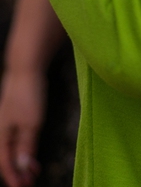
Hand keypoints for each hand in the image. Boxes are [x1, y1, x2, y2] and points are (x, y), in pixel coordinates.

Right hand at [0, 69, 43, 186]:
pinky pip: (15, 137)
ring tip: (34, 169)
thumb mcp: (32, 124)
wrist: (26, 68)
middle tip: (32, 180)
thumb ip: (27, 146)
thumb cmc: (28, 95)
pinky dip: (23, 147)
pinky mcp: (13, 115)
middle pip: (7, 158)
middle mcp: (0, 130)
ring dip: (22, 160)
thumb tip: (23, 168)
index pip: (5, 163)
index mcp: (1, 135)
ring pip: (11, 148)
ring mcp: (6, 122)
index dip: (14, 177)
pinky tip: (30, 149)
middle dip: (18, 171)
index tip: (25, 186)